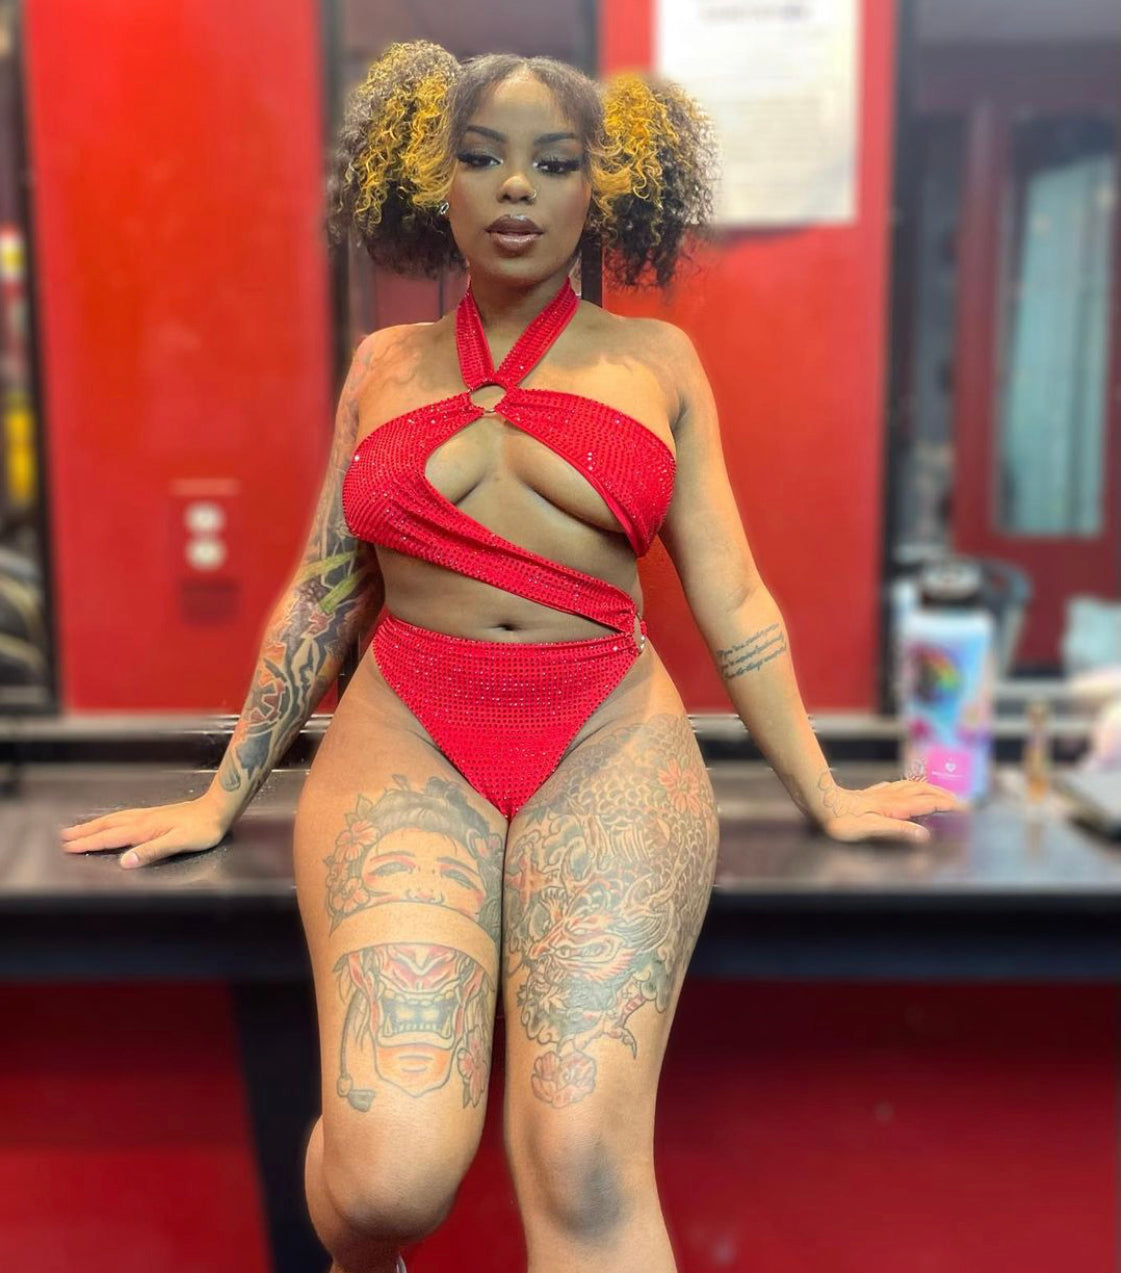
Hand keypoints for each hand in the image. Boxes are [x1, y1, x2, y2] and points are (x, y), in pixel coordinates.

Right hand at [60, 795, 229, 868]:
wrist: (218, 809)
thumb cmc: (202, 828)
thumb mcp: (179, 843)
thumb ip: (152, 852)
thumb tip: (126, 861)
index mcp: (145, 829)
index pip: (110, 838)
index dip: (89, 844)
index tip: (69, 848)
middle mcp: (143, 820)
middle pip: (107, 826)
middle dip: (84, 832)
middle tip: (63, 837)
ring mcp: (149, 816)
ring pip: (114, 819)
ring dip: (95, 825)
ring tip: (79, 828)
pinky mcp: (156, 815)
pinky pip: (124, 817)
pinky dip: (110, 820)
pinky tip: (112, 822)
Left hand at [815, 775, 965, 843]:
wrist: (820, 803)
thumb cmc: (842, 821)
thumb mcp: (872, 829)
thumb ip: (899, 830)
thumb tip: (925, 835)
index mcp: (894, 806)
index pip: (927, 802)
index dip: (946, 804)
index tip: (965, 807)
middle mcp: (890, 797)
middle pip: (922, 791)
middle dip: (942, 794)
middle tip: (959, 800)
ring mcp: (879, 794)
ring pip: (909, 786)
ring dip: (927, 788)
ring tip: (939, 790)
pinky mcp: (869, 795)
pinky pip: (894, 787)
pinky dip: (906, 786)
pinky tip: (902, 787)